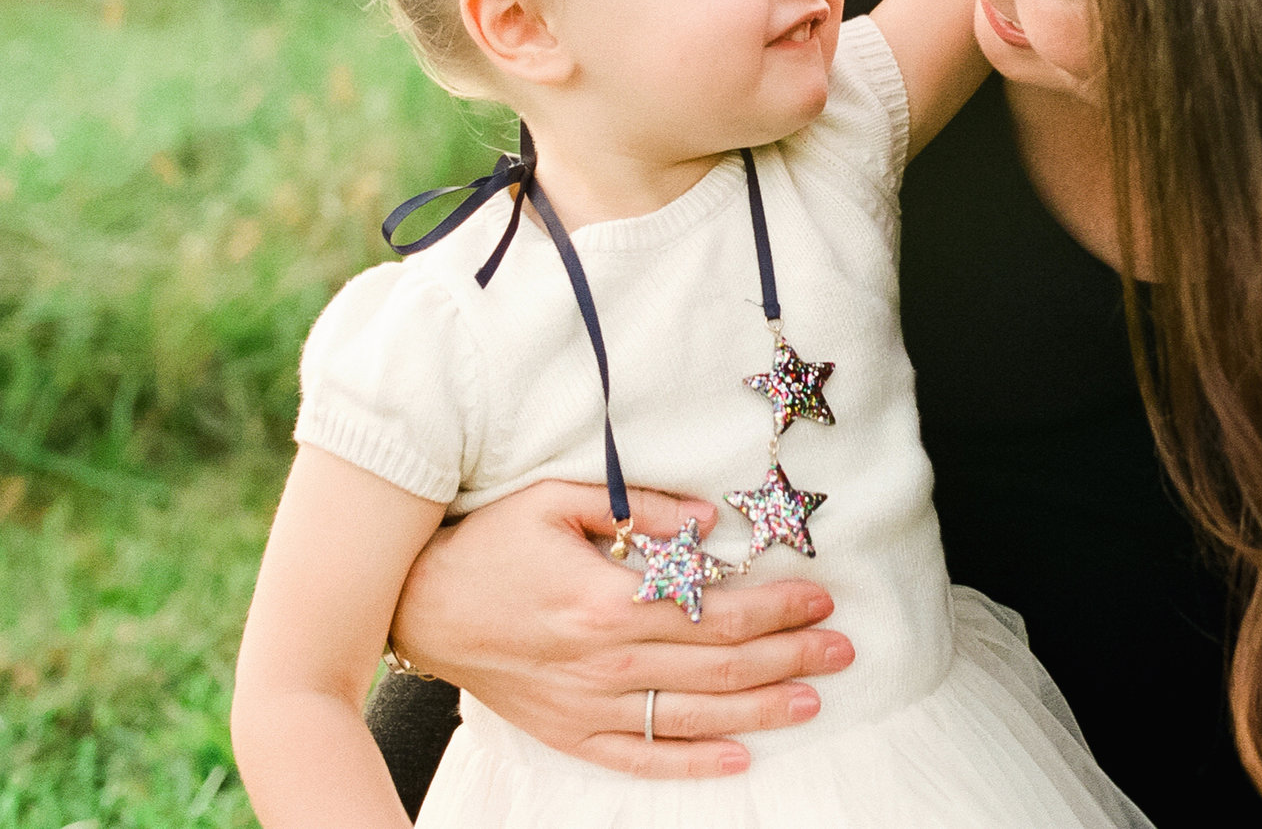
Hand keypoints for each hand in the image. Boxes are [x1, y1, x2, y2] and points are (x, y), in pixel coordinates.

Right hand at [388, 480, 854, 777]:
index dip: (775, 606)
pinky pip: (643, 757)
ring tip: (814, 699)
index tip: (822, 597)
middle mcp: (604, 661)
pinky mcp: (570, 732)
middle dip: (789, 656)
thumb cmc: (490, 543)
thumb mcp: (556, 500)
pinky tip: (740, 756)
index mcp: (606, 600)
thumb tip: (709, 522)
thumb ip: (639, 509)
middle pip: (718, 665)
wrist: (419, 605)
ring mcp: (588, 705)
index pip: (715, 609)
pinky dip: (695, 761)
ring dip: (762, 708)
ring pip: (693, 714)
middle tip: (842, 648)